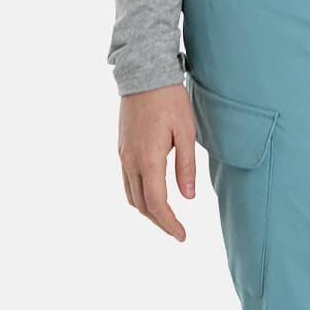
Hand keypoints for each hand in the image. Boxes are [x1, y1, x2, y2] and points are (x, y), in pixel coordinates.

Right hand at [119, 82, 197, 241]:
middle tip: (178, 231)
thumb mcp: (186, 132)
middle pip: (141, 204)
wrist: (143, 74)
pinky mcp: (121, 148)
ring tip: (167, 217)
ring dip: (148, 210)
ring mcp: (123, 155)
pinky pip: (127, 181)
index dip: (169, 224)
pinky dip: (139, 195)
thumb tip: (188, 197)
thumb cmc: (169, 100)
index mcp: (148, 159)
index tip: (182, 236)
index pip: (157, 203)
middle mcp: (130, 161)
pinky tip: (153, 194)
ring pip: (131, 195)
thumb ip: (186, 166)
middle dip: (159, 222)